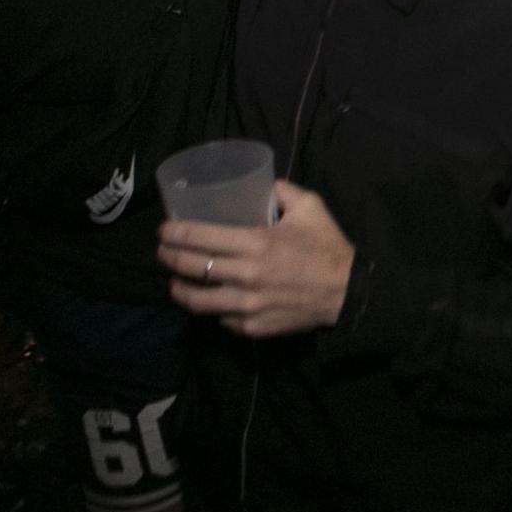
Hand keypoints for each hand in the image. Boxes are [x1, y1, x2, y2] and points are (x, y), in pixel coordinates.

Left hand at [158, 179, 354, 336]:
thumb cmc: (327, 247)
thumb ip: (282, 191)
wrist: (348, 292)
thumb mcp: (311, 207)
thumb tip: (261, 185)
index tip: (164, 230)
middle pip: (192, 267)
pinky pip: (220, 319)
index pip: (201, 238)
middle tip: (162, 251)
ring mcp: (246, 305)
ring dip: (180, 289)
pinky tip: (211, 300)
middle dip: (169, 257)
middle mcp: (245, 275)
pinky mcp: (252, 327)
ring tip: (175, 281)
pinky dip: (212, 308)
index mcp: (257, 243)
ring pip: (197, 300)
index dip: (175, 233)